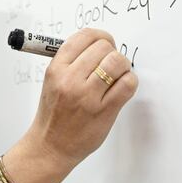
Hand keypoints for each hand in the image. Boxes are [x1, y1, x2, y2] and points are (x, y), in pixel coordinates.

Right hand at [24, 28, 137, 167]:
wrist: (51, 146)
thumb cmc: (54, 114)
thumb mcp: (52, 81)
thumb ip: (72, 62)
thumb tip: (99, 44)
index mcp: (56, 69)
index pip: (83, 37)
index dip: (100, 36)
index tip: (104, 43)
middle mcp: (70, 80)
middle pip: (103, 47)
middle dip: (111, 52)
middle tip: (111, 63)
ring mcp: (88, 96)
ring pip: (117, 62)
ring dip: (122, 66)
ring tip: (117, 75)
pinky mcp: (104, 111)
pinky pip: (128, 84)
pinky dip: (130, 81)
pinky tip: (122, 86)